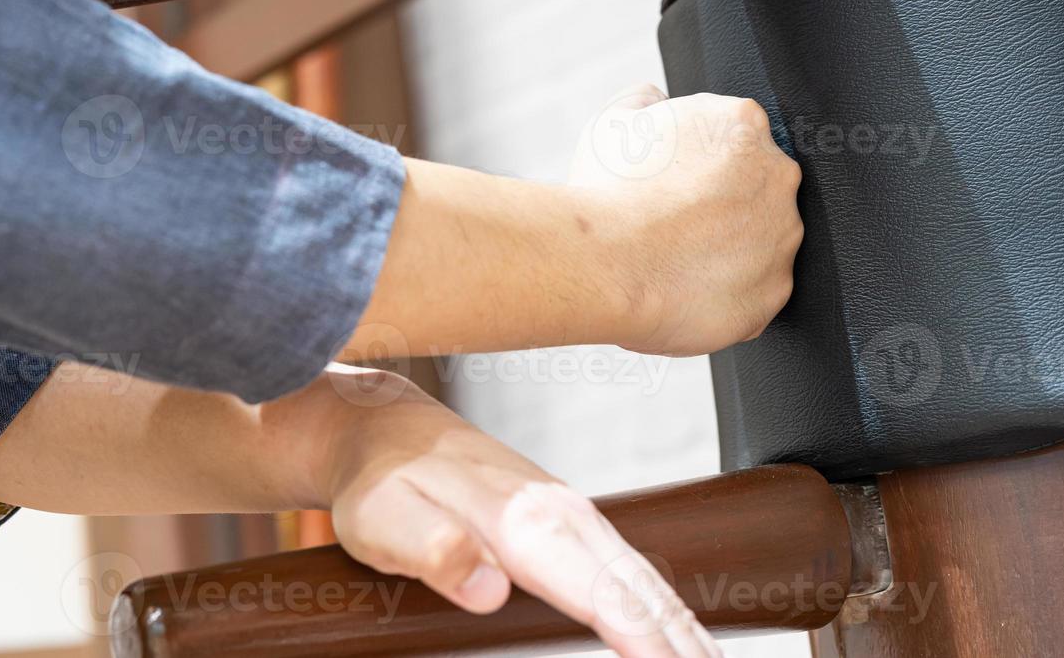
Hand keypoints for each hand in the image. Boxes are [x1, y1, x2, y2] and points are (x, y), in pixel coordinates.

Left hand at [316, 366, 722, 657]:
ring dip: (683, 624)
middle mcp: (558, 511)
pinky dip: (662, 602)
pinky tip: (678, 629)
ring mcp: (568, 510)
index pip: (600, 593)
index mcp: (520, 520)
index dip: (643, 639)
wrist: (384, 428)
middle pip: (639, 588)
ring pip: (643, 577)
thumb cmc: (380, 481)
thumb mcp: (383, 519)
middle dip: (683, 641)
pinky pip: (629, 567)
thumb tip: (487, 588)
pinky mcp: (567, 516)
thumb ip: (434, 550)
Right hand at [570, 85, 802, 356]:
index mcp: (742, 124)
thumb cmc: (606, 192)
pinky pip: (753, 290)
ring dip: (727, 246)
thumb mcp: (612, 122)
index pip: (732, 134)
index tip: (672, 178)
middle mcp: (777, 176)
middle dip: (721, 200)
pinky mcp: (774, 291)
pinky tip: (684, 286)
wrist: (607, 265)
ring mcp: (782, 237)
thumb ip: (643, 101)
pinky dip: (724, 291)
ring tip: (675, 257)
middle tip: (673, 218)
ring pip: (760, 240)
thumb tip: (653, 101)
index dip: (697, 158)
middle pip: (756, 185)